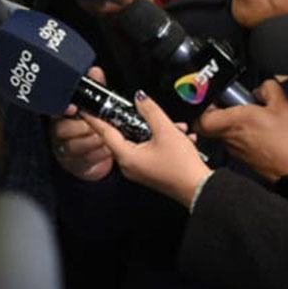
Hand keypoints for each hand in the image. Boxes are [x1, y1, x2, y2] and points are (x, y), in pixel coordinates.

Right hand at [52, 68, 114, 180]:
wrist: (97, 155)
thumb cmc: (93, 127)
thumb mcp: (96, 106)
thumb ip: (95, 88)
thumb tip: (94, 71)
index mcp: (61, 115)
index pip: (54, 110)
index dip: (62, 109)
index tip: (73, 108)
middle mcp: (58, 132)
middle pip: (62, 129)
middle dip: (84, 127)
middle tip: (98, 126)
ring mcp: (64, 150)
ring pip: (74, 145)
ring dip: (93, 141)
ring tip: (107, 139)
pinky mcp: (74, 165)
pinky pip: (84, 160)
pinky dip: (98, 155)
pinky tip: (108, 150)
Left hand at [91, 91, 211, 208]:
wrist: (200, 190)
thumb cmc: (183, 167)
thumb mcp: (166, 131)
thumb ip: (150, 111)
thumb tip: (140, 98)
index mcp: (127, 156)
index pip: (105, 132)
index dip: (95, 118)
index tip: (86, 109)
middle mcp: (129, 165)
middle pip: (124, 135)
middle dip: (138, 121)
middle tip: (142, 109)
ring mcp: (139, 170)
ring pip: (140, 141)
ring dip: (156, 131)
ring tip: (175, 127)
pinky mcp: (150, 171)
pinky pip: (149, 150)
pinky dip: (162, 141)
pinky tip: (180, 137)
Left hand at [195, 80, 287, 181]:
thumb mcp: (283, 104)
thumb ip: (268, 88)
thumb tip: (260, 88)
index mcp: (235, 121)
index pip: (201, 118)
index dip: (202, 108)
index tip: (214, 99)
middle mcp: (230, 136)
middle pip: (206, 126)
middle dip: (211, 114)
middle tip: (224, 105)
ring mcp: (234, 149)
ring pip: (218, 134)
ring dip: (226, 124)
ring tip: (243, 116)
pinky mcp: (242, 157)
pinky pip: (231, 142)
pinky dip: (237, 135)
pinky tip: (254, 130)